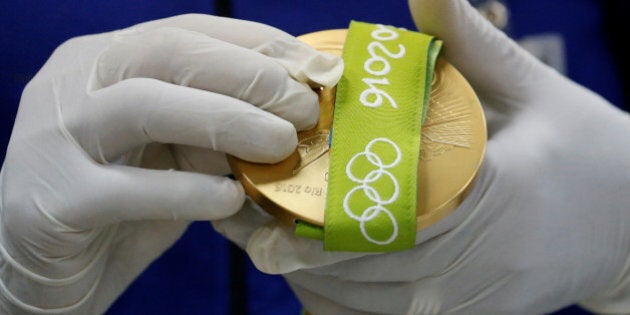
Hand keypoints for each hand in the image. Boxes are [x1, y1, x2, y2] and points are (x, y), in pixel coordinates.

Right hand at [0, 14, 341, 313]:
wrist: (46, 270)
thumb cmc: (121, 205)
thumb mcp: (173, 155)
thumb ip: (214, 129)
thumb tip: (290, 111)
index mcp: (103, 62)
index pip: (187, 33)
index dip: (257, 45)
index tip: (314, 69)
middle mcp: (72, 84)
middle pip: (167, 53)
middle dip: (248, 75)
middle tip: (304, 108)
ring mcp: (51, 138)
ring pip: (143, 105)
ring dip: (227, 120)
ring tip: (281, 144)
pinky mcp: (47, 201)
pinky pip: (125, 189)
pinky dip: (187, 191)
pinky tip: (230, 199)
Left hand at [213, 0, 629, 313]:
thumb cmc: (585, 147)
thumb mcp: (534, 88)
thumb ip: (472, 43)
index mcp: (496, 194)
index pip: (389, 211)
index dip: (318, 211)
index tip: (268, 195)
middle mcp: (483, 260)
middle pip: (367, 267)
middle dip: (299, 251)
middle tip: (246, 222)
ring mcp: (477, 299)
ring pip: (372, 306)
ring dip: (314, 283)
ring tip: (268, 250)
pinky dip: (346, 308)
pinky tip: (316, 284)